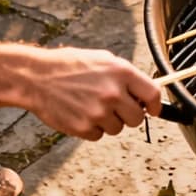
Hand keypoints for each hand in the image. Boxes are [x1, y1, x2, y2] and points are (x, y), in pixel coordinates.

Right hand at [29, 48, 163, 139]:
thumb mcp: (104, 60)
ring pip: (118, 129)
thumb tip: (144, 93)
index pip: (152, 94)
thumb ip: (126, 77)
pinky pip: (99, 135)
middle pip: (137, 118)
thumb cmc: (71, 65)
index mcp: (122, 72)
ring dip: (110, 121)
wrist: (38, 77)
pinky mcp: (83, 128)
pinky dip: (93, 128)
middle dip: (130, 115)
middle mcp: (113, 93)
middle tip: (118, 107)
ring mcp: (98, 112)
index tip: (154, 110)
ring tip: (94, 106)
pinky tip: (82, 113)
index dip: (156, 105)